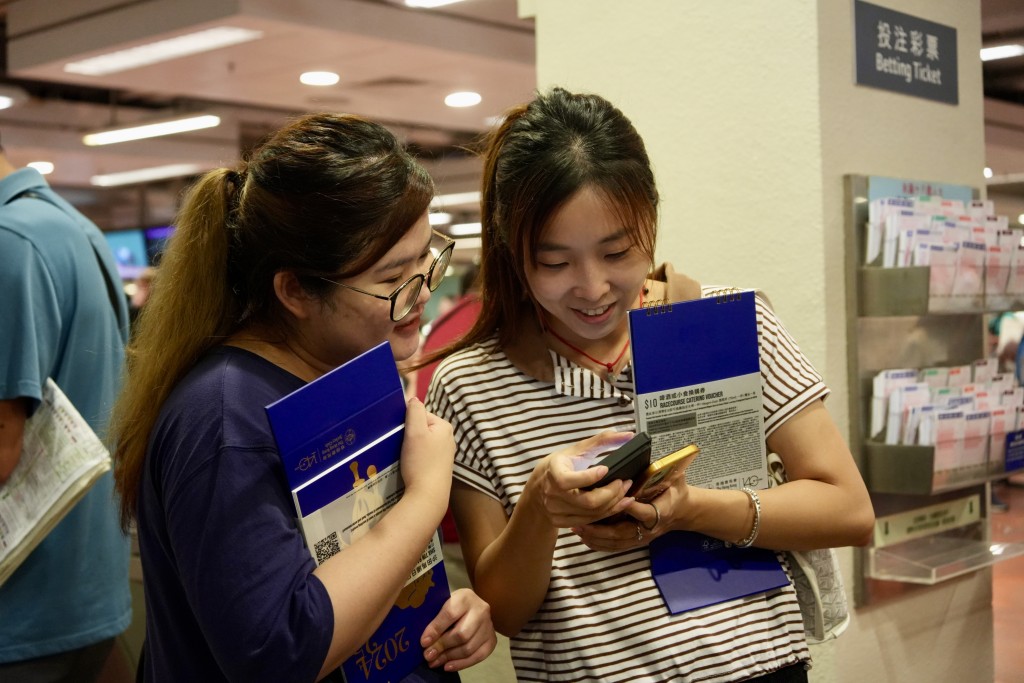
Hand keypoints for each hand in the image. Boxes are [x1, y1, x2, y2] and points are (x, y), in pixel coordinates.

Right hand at [399, 398, 454, 518]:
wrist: (427, 495)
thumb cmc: (421, 462)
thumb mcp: (415, 431)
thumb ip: (415, 411)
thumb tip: (413, 399)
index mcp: (444, 427)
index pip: (420, 414)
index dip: (406, 422)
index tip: (398, 433)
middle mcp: (448, 439)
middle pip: (421, 428)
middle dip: (408, 435)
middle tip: (398, 445)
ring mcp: (445, 454)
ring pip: (421, 443)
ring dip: (410, 447)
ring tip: (402, 456)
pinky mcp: (439, 467)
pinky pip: (424, 456)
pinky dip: (415, 458)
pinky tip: (409, 466)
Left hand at [420, 588, 496, 671]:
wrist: (472, 606)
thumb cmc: (452, 606)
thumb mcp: (443, 604)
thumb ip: (434, 619)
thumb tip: (425, 642)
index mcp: (465, 597)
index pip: (450, 614)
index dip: (436, 629)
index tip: (424, 642)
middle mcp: (481, 610)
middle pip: (462, 634)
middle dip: (442, 647)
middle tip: (428, 655)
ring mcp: (488, 625)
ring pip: (469, 648)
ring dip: (449, 657)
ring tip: (435, 661)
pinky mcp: (492, 640)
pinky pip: (478, 656)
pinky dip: (462, 664)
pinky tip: (448, 666)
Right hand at [525, 430, 636, 528]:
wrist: (538, 488)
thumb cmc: (560, 465)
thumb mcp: (577, 450)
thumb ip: (602, 441)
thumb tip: (628, 435)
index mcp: (553, 474)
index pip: (568, 481)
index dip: (589, 477)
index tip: (606, 469)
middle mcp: (552, 496)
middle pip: (588, 501)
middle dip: (612, 493)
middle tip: (625, 482)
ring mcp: (556, 512)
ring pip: (592, 514)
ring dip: (614, 503)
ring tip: (625, 491)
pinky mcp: (562, 522)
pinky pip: (590, 522)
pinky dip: (607, 513)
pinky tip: (618, 503)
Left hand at [574, 462, 690, 551]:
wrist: (682, 512)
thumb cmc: (676, 491)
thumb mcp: (676, 478)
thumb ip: (665, 470)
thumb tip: (656, 459)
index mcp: (661, 511)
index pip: (645, 513)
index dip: (631, 508)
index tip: (613, 501)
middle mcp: (650, 529)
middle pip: (623, 532)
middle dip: (601, 529)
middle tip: (582, 520)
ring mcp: (641, 538)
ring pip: (616, 542)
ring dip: (595, 537)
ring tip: (577, 528)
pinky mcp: (635, 542)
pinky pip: (614, 547)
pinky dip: (598, 544)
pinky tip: (583, 536)